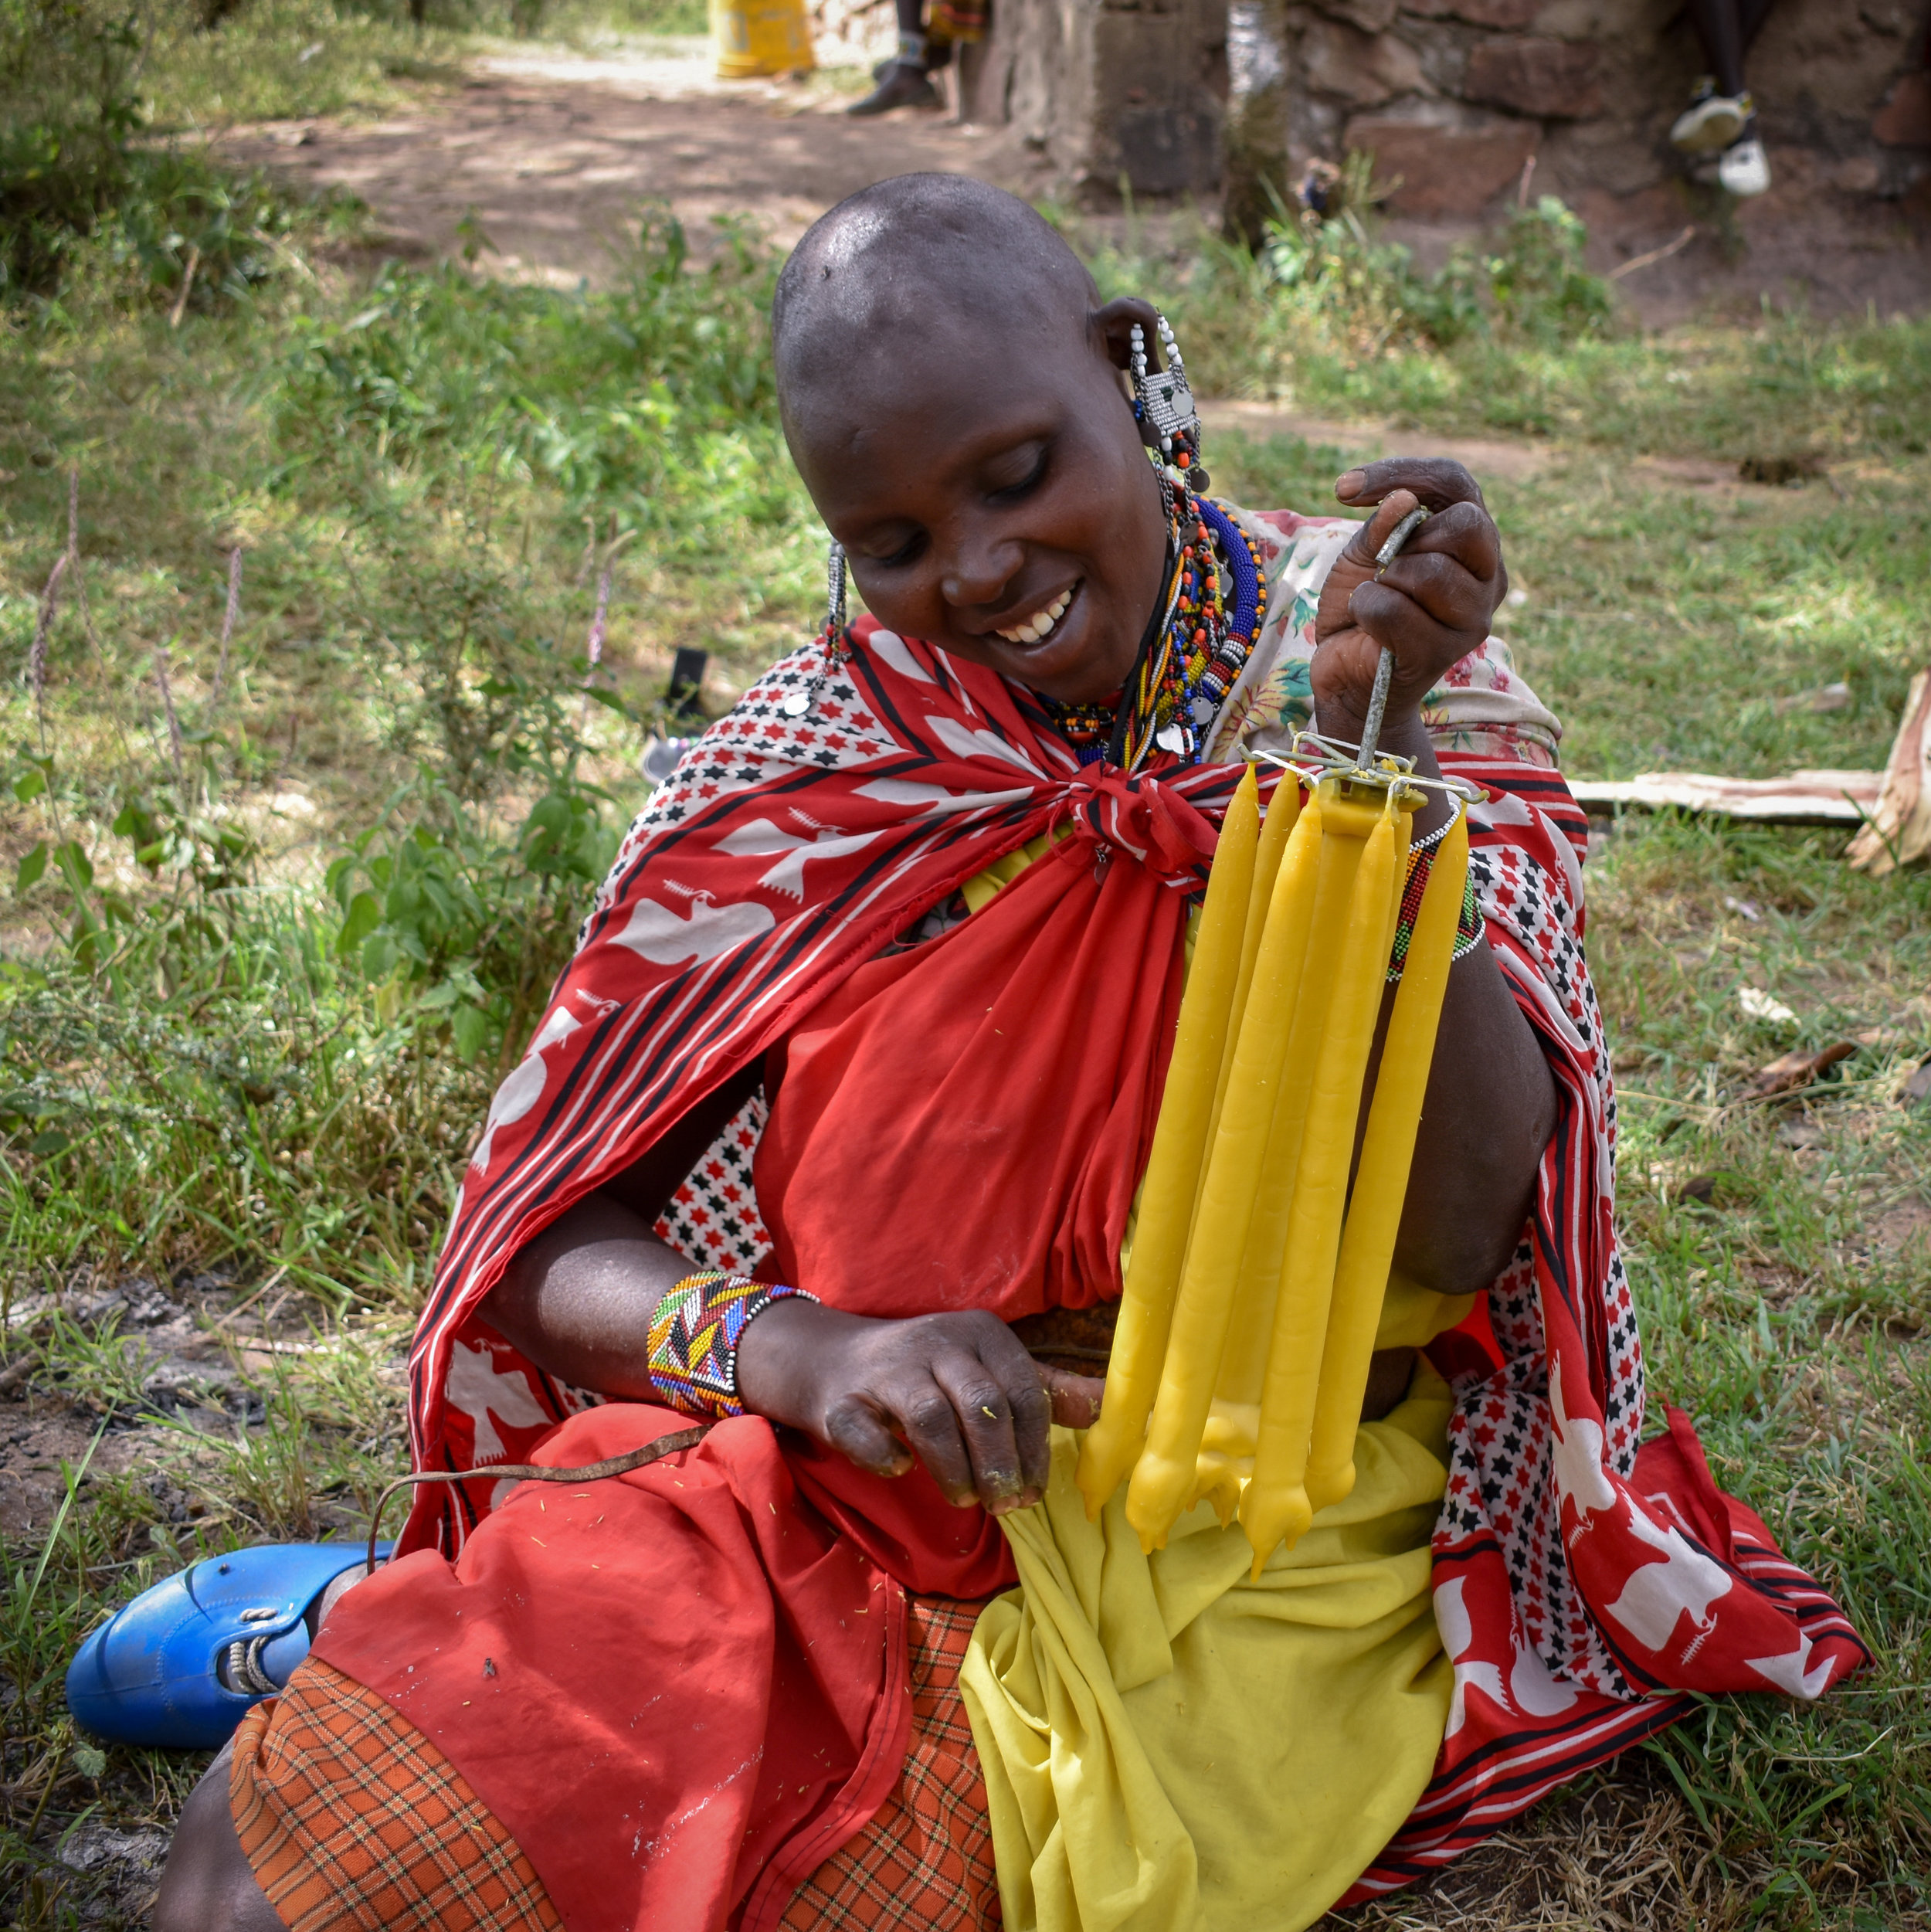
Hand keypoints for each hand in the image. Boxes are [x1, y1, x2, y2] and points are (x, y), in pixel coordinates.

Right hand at [737, 1302, 1101, 1512]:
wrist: (837, 1362)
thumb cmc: (931, 1373)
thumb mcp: (991, 1371)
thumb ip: (1047, 1391)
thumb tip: (1113, 1406)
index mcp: (981, 1333)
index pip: (1023, 1389)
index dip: (1034, 1446)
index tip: (1034, 1488)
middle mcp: (936, 1340)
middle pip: (981, 1404)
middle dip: (999, 1463)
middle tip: (1004, 1505)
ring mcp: (886, 1367)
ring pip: (930, 1417)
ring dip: (954, 1468)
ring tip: (965, 1499)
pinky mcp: (842, 1398)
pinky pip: (865, 1430)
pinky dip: (886, 1455)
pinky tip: (902, 1467)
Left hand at [1312, 459, 1506, 739]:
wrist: (1345, 672)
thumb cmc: (1362, 605)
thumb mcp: (1361, 554)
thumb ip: (1381, 526)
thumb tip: (1403, 501)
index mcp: (1472, 540)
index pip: (1455, 482)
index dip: (1403, 473)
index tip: (1344, 489)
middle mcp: (1488, 576)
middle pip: (1466, 526)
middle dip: (1409, 540)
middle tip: (1383, 566)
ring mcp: (1473, 618)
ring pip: (1431, 573)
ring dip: (1384, 581)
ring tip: (1378, 599)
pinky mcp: (1444, 653)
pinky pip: (1396, 610)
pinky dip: (1367, 610)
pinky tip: (1367, 624)